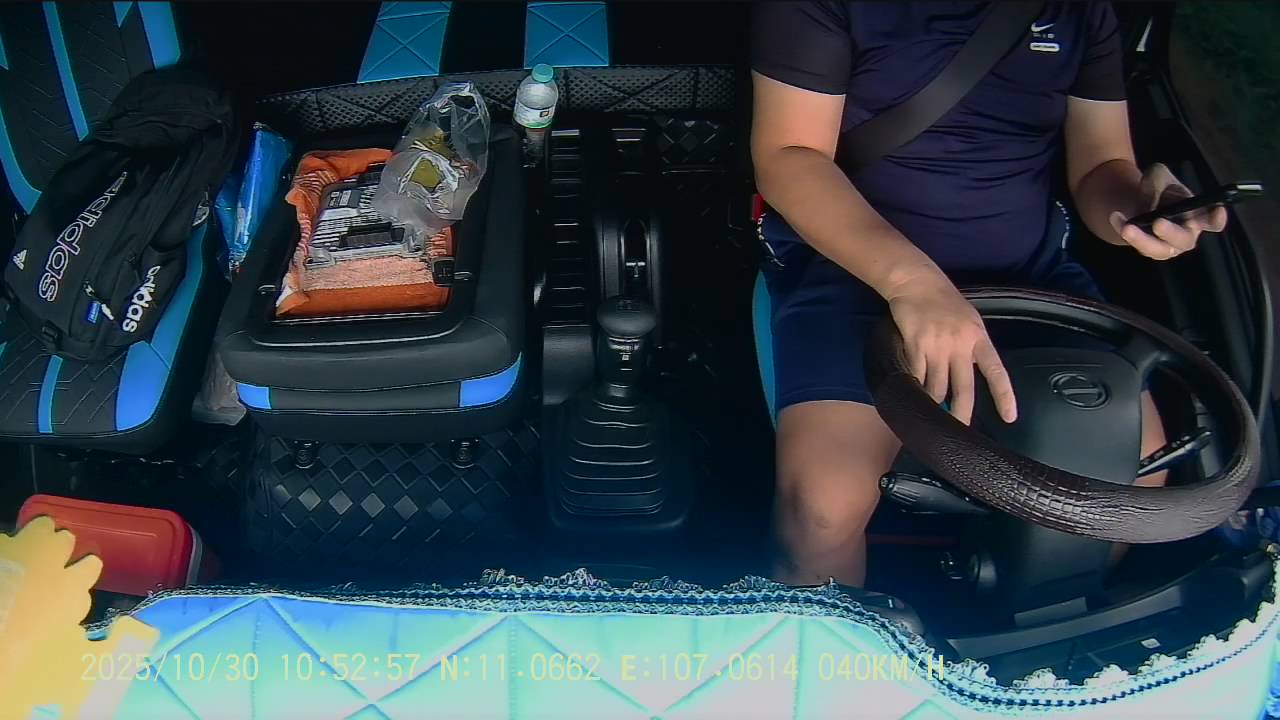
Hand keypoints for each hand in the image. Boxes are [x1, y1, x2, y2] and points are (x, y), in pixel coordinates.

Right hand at [884, 270, 1016, 424]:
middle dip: (960, 413)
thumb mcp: (968, 321)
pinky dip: (914, 385)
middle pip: (963, 389)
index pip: (997, 372)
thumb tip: (967, 375)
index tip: (1009, 418)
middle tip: (957, 430)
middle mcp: (961, 345)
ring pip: (936, 387)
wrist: (917, 282)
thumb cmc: (944, 301)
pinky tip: (911, 390)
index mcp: (979, 338)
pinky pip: (916, 375)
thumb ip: (971, 346)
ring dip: (932, 400)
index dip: (1004, 396)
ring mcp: (937, 346)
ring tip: (928, 408)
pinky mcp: (916, 345)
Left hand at [1108, 163, 1228, 259]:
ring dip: (1142, 240)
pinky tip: (1115, 216)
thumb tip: (1150, 205)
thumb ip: (1156, 185)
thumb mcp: (1157, 176)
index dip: (1216, 219)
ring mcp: (1167, 246)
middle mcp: (1186, 233)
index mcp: (1198, 214)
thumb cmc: (1158, 187)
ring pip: (1158, 250)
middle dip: (1171, 232)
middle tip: (1158, 223)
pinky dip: (1124, 230)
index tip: (1217, 212)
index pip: (1212, 220)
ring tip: (1127, 228)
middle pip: (1184, 240)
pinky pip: (1137, 245)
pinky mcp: (1148, 250)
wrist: (1137, 201)